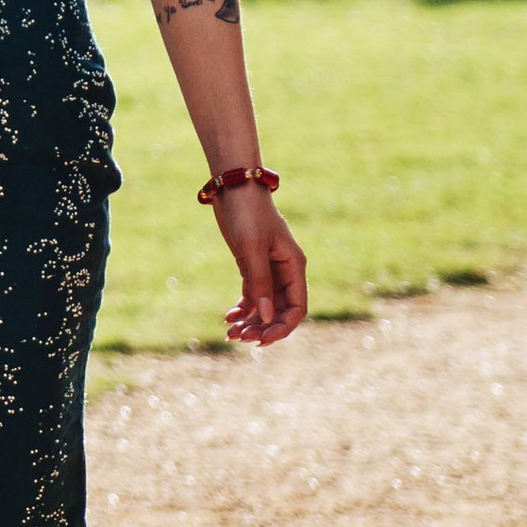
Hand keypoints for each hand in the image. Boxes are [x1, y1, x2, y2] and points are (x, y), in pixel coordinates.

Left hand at [214, 188, 306, 346]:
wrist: (233, 186)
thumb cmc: (247, 212)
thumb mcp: (252, 248)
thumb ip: (259, 282)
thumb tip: (266, 316)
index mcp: (293, 266)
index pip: (297, 307)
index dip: (283, 327)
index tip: (262, 341)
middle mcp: (285, 270)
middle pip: (280, 310)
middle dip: (262, 327)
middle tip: (239, 337)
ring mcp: (268, 268)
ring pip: (265, 305)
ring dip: (251, 321)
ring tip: (230, 332)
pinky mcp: (251, 264)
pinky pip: (252, 294)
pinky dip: (243, 308)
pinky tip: (229, 317)